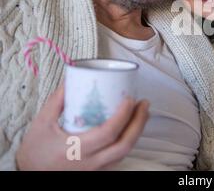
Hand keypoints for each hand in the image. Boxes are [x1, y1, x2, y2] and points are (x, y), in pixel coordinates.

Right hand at [16, 84, 148, 170]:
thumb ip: (56, 101)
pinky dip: (127, 141)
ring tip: (141, 113)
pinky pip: (119, 158)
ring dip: (136, 132)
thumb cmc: (34, 152)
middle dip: (139, 123)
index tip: (130, 99)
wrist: (29, 176)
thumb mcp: (41, 124)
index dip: (123, 116)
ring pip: (125, 153)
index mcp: (77, 149)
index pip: (108, 133)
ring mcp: (96, 170)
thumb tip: (71, 78)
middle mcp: (90, 163)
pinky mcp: (99, 173)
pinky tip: (130, 128)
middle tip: (144, 104)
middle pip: (125, 145)